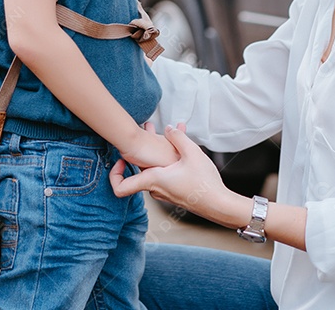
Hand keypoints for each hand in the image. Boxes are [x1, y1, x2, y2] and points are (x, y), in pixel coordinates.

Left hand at [110, 123, 228, 219]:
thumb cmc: (205, 184)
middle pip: (139, 169)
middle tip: (148, 130)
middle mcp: (155, 188)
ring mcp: (164, 191)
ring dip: (158, 152)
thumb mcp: (192, 153)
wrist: (220, 206)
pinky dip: (169, 160)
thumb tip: (169, 128)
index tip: (121, 159)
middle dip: (143, 149)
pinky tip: (183, 146)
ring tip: (169, 133)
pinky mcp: (174, 191)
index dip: (114, 174)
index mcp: (153, 180)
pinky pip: (165, 173)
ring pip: (154, 169)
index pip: (120, 187)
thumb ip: (178, 137)